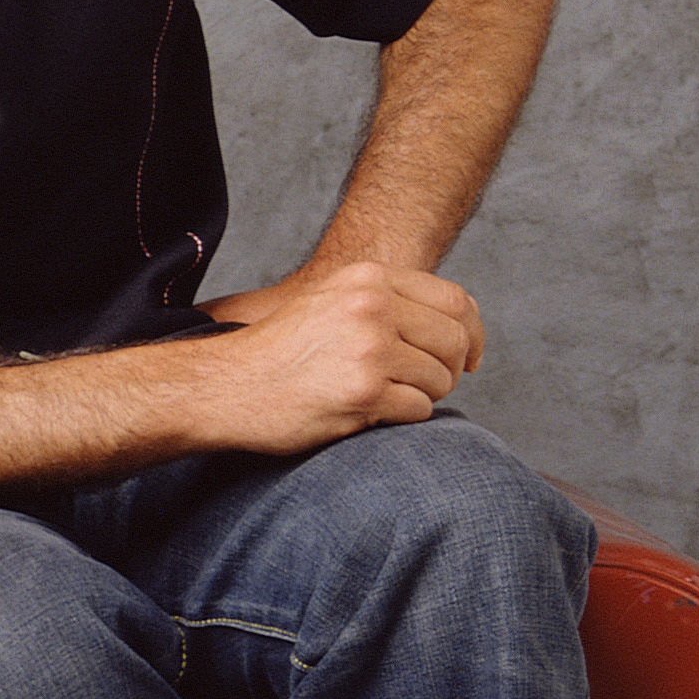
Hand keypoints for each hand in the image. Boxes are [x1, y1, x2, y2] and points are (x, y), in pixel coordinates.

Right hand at [195, 260, 481, 452]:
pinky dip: (400, 418)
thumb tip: (457, 322)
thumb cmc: (278, 352)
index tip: (472, 358)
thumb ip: (385, 301)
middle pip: (453, 341)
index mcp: (367, 279)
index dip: (472, 333)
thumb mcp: (331, 301)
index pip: (453, 300)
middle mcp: (372, 307)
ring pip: (439, 379)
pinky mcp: (365, 392)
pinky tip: (365, 413)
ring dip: (420, 396)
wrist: (226, 386)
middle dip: (447, 370)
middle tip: (420, 386)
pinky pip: (419, 410)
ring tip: (378, 398)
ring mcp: (370, 349)